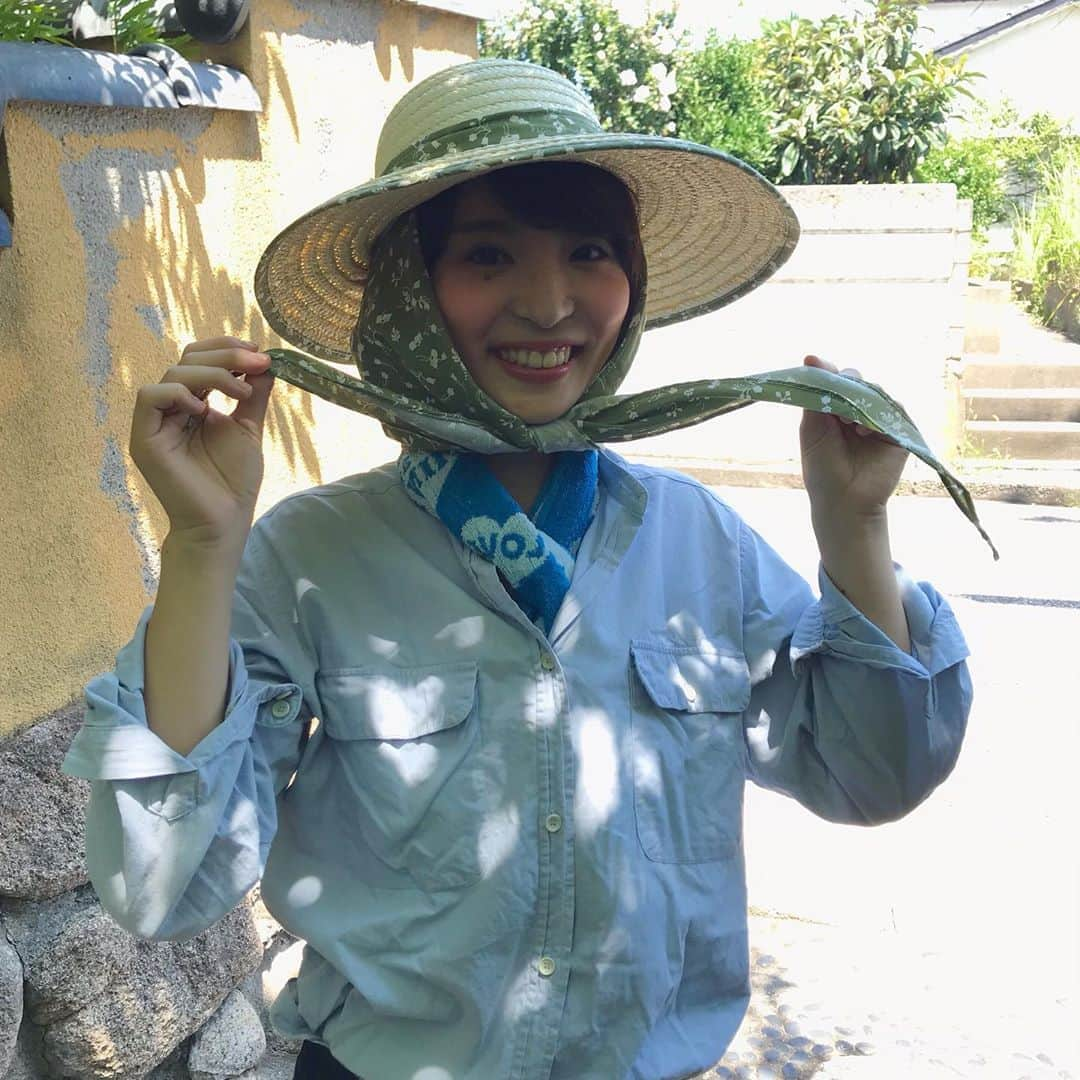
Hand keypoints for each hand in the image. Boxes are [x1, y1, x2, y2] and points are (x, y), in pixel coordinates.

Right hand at [129, 337, 273, 548]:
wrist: (223, 522)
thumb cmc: (233, 482)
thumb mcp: (249, 428)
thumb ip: (254, 394)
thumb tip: (266, 362)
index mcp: (193, 404)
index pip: (199, 360)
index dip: (226, 349)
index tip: (259, 352)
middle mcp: (171, 408)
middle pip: (187, 360)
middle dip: (227, 356)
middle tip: (259, 362)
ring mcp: (155, 422)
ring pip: (173, 374)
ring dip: (213, 375)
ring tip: (242, 393)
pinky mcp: (144, 438)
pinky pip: (150, 397)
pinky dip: (180, 394)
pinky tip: (206, 411)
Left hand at [799, 355, 907, 520]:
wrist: (844, 501)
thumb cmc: (823, 469)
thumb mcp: (812, 429)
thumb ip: (815, 397)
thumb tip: (811, 358)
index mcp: (834, 410)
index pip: (834, 381)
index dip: (826, 371)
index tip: (813, 362)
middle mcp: (857, 411)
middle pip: (856, 381)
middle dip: (844, 385)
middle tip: (834, 405)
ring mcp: (879, 420)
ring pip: (875, 392)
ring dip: (859, 402)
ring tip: (847, 424)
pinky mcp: (898, 432)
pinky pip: (894, 410)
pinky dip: (877, 415)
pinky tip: (862, 430)